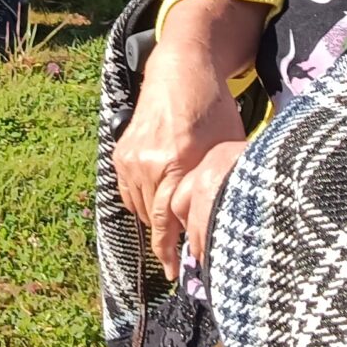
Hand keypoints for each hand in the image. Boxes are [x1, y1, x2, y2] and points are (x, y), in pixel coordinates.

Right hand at [114, 1, 253, 270]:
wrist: (181, 71)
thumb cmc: (213, 108)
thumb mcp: (226, 147)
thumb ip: (218, 182)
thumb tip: (225, 218)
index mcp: (178, 162)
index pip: (167, 222)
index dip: (171, 252)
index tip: (175, 275)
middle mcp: (148, 163)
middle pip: (150, 218)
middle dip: (162, 244)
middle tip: (173, 265)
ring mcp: (130, 158)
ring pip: (137, 207)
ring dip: (151, 223)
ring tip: (168, 237)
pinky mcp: (121, 152)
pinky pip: (128, 190)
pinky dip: (141, 202)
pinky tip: (156, 206)